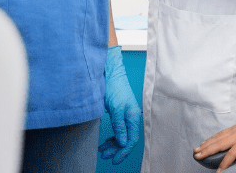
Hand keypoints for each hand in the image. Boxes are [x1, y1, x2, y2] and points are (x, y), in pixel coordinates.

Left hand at [98, 46, 141, 163]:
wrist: (111, 74)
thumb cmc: (115, 88)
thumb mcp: (115, 108)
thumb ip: (119, 126)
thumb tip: (123, 143)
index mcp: (133, 117)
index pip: (131, 140)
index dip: (124, 152)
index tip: (114, 160)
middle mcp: (131, 118)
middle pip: (126, 140)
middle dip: (116, 150)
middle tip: (105, 156)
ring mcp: (126, 116)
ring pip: (122, 136)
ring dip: (113, 145)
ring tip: (102, 150)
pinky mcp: (120, 115)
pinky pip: (118, 131)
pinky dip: (112, 138)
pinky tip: (105, 142)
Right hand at [194, 111, 235, 171]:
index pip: (232, 154)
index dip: (225, 164)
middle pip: (220, 143)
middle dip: (207, 150)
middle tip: (196, 156)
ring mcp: (235, 129)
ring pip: (218, 137)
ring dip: (206, 144)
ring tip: (196, 150)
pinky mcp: (235, 127)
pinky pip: (221, 133)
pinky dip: (211, 138)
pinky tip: (205, 142)